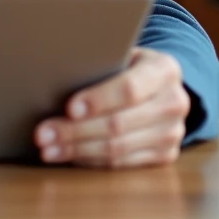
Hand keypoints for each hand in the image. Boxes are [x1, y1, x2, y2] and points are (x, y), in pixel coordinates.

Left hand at [33, 48, 190, 168]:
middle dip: (75, 131)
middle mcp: (175, 102)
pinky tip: (68, 155)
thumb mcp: (120, 53)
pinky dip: (90, 160)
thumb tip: (54, 75)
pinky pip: (121, 164)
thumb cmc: (127, 65)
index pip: (130, 89)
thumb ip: (98, 63)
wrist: (159, 86)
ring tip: (48, 148)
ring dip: (77, 150)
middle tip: (43, 134)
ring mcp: (172, 132)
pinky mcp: (165, 156)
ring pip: (118, 148)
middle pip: (119, 124)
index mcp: (164, 69)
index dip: (98, 100)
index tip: (69, 108)